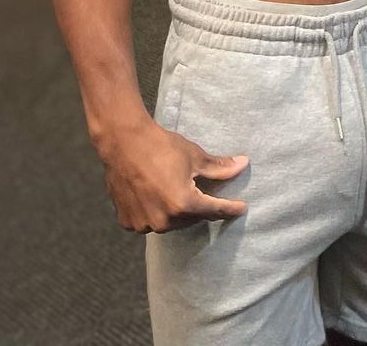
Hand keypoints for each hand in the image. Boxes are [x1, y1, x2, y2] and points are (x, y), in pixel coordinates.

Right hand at [99, 117, 248, 233]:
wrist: (123, 142)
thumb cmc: (161, 146)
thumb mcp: (195, 156)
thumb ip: (219, 167)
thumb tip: (243, 164)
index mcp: (183, 204)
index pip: (214, 210)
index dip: (230, 208)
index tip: (242, 208)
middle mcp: (164, 220)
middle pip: (192, 218)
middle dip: (201, 207)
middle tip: (205, 193)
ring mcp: (144, 224)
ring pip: (171, 223)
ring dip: (179, 212)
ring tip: (178, 193)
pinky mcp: (128, 222)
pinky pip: (150, 222)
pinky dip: (158, 213)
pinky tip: (158, 198)